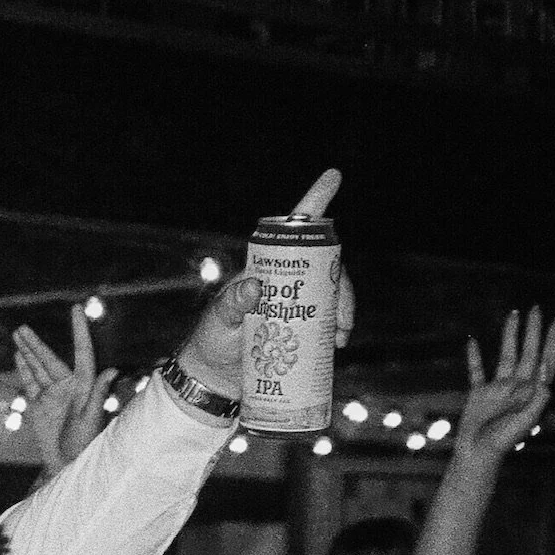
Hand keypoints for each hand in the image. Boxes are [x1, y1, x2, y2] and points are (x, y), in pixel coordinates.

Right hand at [12, 308, 112, 472]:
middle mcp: (68, 386)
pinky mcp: (39, 405)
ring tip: (18, 334)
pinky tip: (19, 355)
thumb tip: (112, 370)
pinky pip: (30, 383)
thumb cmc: (84, 445)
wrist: (66, 466)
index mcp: (83, 386)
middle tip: (23, 328)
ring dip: (28, 351)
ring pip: (38, 368)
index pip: (82, 352)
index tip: (76, 309)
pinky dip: (24, 369)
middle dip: (37, 344)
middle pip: (50, 360)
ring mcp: (53, 395)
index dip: (80, 331)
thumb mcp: (92, 420)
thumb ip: (99, 395)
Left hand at [176, 169, 355, 398]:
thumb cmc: (211, 342)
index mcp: (264, 268)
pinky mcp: (301, 327)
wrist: (214, 378)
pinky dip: (337, 328)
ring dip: (343, 310)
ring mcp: (295, 303)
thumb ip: (231, 305)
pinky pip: (327, 319)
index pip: (291, 230)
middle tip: (343, 319)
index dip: (313, 203)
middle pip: (325, 266)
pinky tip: (337, 344)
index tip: (333, 176)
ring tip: (340, 337)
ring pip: (331, 293)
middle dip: (342, 286)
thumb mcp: (217, 322)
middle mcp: (284, 281)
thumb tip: (254, 286)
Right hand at [455, 306, 554, 465]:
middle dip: (533, 330)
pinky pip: (476, 371)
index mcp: (532, 392)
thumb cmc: (503, 442)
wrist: (478, 455)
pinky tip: (473, 341)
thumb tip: (546, 370)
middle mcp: (517, 387)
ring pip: (505, 355)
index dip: (552, 341)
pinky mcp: (479, 395)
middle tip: (535, 308)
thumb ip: (538, 397)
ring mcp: (498, 390)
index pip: (546, 360)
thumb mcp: (526, 421)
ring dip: (510, 335)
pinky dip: (474, 357)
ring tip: (512, 314)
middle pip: (528, 351)